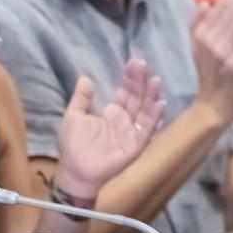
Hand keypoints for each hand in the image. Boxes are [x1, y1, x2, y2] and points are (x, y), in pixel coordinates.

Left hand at [53, 60, 165, 200]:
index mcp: (111, 113)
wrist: (74, 171)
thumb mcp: (74, 116)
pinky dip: (154, 117)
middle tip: (143, 64)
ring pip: (145, 110)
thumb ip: (81, 98)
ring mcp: (132, 133)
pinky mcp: (136, 145)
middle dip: (141, 81)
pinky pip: (147, 130)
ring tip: (154, 79)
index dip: (131, 78)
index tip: (135, 62)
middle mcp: (125, 121)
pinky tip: (159, 103)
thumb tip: (86, 77)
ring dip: (151, 95)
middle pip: (137, 98)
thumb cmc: (72, 145)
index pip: (126, 92)